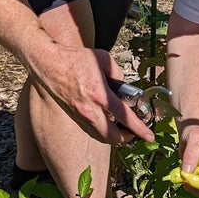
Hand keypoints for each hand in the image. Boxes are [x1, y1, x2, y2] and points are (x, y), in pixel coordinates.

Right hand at [35, 43, 154, 145]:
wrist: (49, 64)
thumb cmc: (76, 59)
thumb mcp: (103, 59)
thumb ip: (118, 74)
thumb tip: (124, 86)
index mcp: (99, 94)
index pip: (124, 117)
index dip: (139, 129)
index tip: (150, 136)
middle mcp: (89, 109)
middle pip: (112, 136)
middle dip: (127, 138)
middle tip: (135, 132)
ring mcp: (80, 115)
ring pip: (101, 137)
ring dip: (115, 137)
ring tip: (123, 130)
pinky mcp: (74, 116)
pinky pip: (92, 131)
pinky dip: (103, 132)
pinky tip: (108, 124)